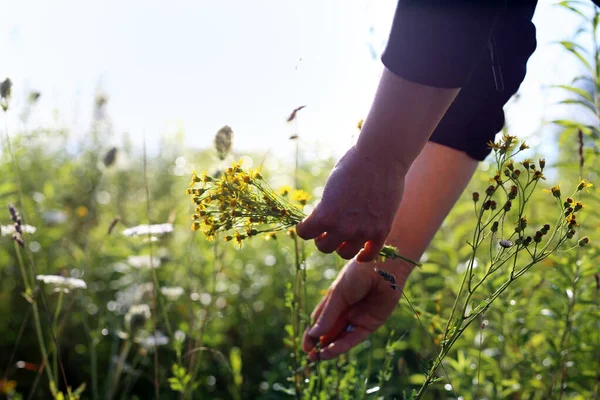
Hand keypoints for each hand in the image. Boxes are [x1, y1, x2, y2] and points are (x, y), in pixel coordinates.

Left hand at [296, 145, 405, 261]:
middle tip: (325, 231)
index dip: (305, 228)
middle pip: (324, 247)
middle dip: (322, 239)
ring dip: (340, 247)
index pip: (305, 234)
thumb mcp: (331, 187)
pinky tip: (360, 253)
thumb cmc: (353, 165)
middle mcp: (343, 228)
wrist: (381, 158)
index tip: (308, 223)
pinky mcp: (381, 231)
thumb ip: (326, 208)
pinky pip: (370, 254)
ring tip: (342, 238)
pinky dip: (363, 256)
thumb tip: (322, 222)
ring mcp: (364, 231)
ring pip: (345, 253)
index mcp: (325, 215)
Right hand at [302, 259, 410, 360]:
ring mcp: (357, 318)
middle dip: (319, 344)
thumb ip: (327, 315)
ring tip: (318, 357)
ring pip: (341, 338)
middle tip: (309, 356)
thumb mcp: (338, 294)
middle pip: (329, 332)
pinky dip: (342, 346)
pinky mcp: (370, 324)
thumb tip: (313, 334)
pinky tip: (331, 351)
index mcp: (334, 300)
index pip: (319, 320)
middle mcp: (345, 311)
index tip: (305, 345)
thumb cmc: (358, 274)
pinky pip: (354, 338)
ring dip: (329, 349)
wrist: (385, 268)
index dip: (312, 333)